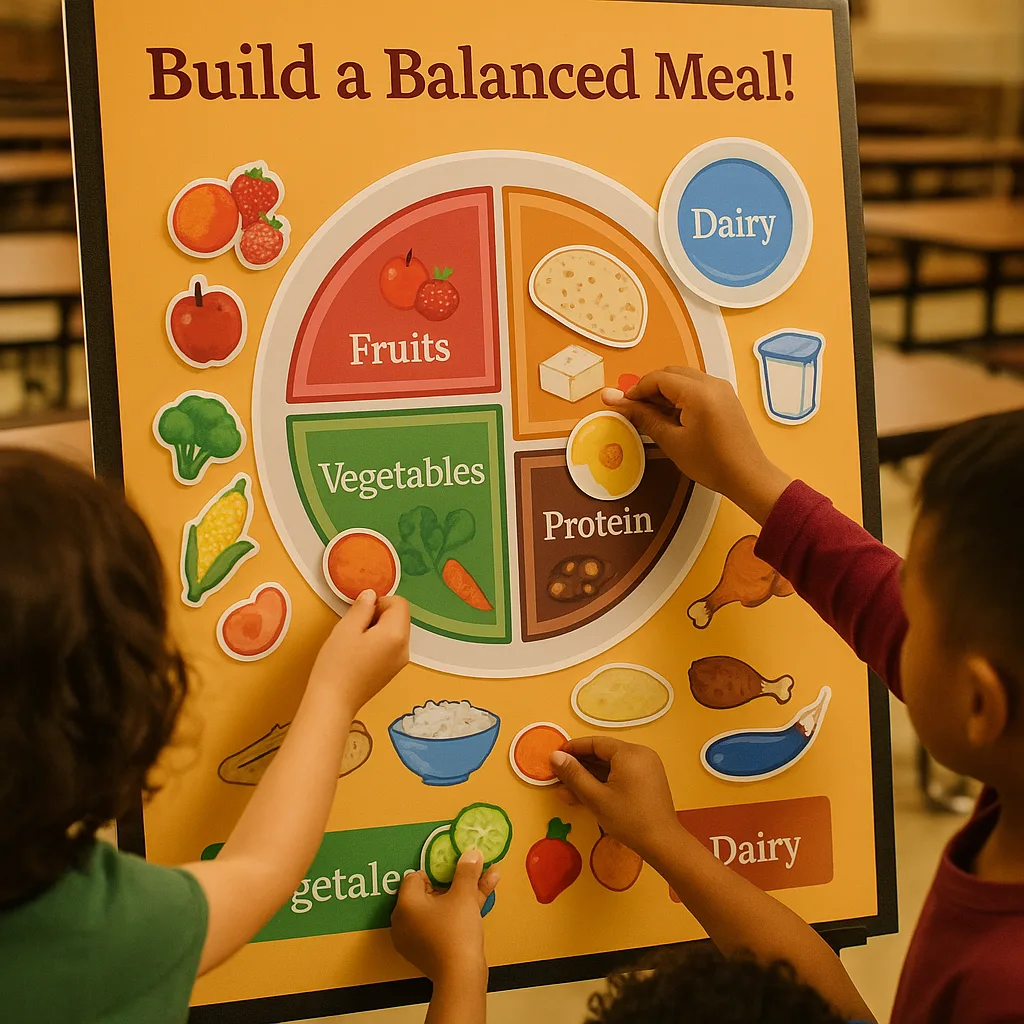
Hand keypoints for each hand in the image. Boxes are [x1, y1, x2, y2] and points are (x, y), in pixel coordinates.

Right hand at [309, 590, 409, 713]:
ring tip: (356, 641)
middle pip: (400, 617)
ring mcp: (401, 662)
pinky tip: (360, 654)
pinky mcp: (392, 671)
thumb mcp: (346, 629)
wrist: (333, 702)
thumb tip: (372, 595)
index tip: (360, 614)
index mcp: (397, 634)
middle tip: (355, 627)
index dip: (379, 602)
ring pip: (396, 632)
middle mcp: (405, 648)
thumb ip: (362, 608)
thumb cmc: (337, 664)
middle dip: (380, 615)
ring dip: (378, 629)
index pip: (399, 603)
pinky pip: (392, 646)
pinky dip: (379, 643)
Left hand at [391, 851, 498, 983]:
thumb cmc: (456, 931)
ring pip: (439, 908)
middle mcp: (404, 920)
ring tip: (487, 879)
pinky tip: (481, 900)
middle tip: (472, 872)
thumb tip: (471, 853)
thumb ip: (466, 871)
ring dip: (462, 894)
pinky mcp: (426, 951)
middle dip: (454, 881)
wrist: (460, 976)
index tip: (456, 868)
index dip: (438, 869)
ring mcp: (413, 938)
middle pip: (428, 892)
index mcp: (405, 904)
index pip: (416, 876)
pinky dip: (458, 913)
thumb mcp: (464, 895)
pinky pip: (441, 923)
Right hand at [550, 737, 680, 863]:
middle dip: (581, 765)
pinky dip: (605, 781)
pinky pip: (622, 773)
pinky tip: (588, 793)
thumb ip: (573, 775)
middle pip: (604, 753)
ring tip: (569, 788)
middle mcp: (641, 754)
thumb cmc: (628, 819)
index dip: (573, 748)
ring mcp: (647, 767)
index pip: (596, 743)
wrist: (663, 844)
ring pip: (612, 765)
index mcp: (630, 753)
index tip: (556, 757)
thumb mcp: (596, 797)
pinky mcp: (649, 779)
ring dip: (591, 775)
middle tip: (560, 776)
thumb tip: (555, 756)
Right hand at [603, 367, 790, 524]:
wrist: (747, 476)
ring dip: (665, 392)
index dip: (636, 389)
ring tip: (654, 416)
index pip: (658, 378)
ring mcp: (722, 388)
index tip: (623, 405)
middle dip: (650, 388)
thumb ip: (643, 416)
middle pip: (671, 373)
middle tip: (636, 411)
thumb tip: (612, 399)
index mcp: (698, 392)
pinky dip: (680, 396)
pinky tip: (673, 416)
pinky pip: (696, 387)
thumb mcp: (671, 441)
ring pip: (684, 379)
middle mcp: (711, 382)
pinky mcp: (726, 397)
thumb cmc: (708, 462)